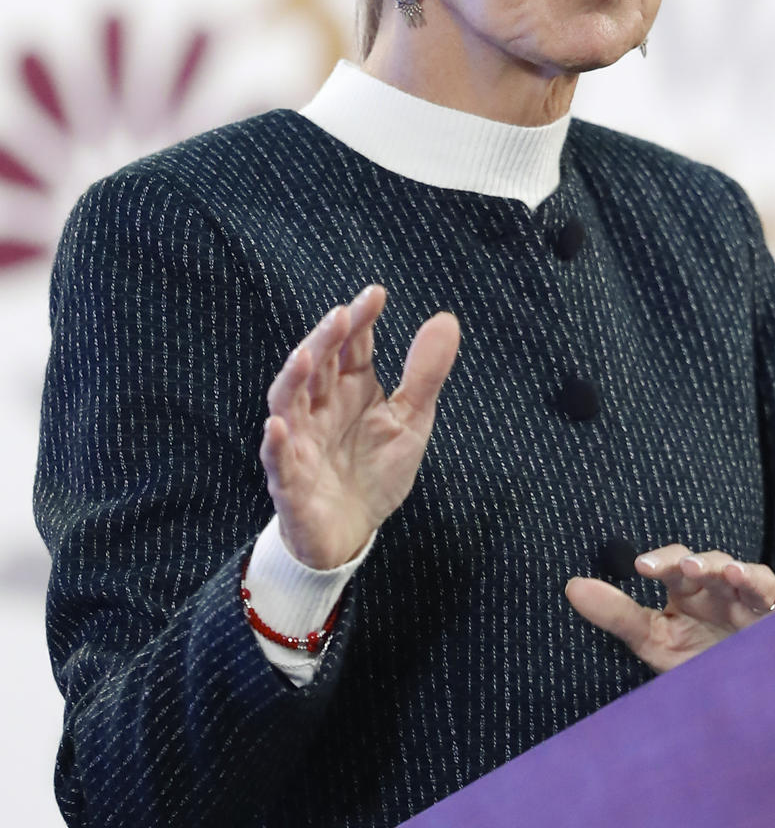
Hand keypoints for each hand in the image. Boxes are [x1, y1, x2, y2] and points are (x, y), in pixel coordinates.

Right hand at [260, 286, 459, 569]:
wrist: (352, 532)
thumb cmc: (376, 470)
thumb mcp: (411, 419)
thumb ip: (425, 373)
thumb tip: (446, 318)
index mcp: (350, 387)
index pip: (353, 345)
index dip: (361, 320)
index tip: (376, 294)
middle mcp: (321, 406)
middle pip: (317, 364)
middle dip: (327, 338)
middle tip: (342, 314)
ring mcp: (301, 440)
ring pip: (288, 401)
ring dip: (293, 378)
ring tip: (305, 355)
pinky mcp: (289, 480)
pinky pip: (277, 459)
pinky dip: (276, 442)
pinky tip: (279, 425)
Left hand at [564, 545, 774, 673]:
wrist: (742, 695)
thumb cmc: (696, 658)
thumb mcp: (654, 641)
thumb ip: (616, 615)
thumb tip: (571, 586)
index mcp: (689, 591)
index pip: (674, 565)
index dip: (661, 561)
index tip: (640, 568)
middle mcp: (721, 590)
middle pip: (711, 564)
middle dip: (699, 563)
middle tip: (685, 567)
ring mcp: (752, 604)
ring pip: (749, 576)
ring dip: (740, 572)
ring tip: (728, 572)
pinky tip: (773, 596)